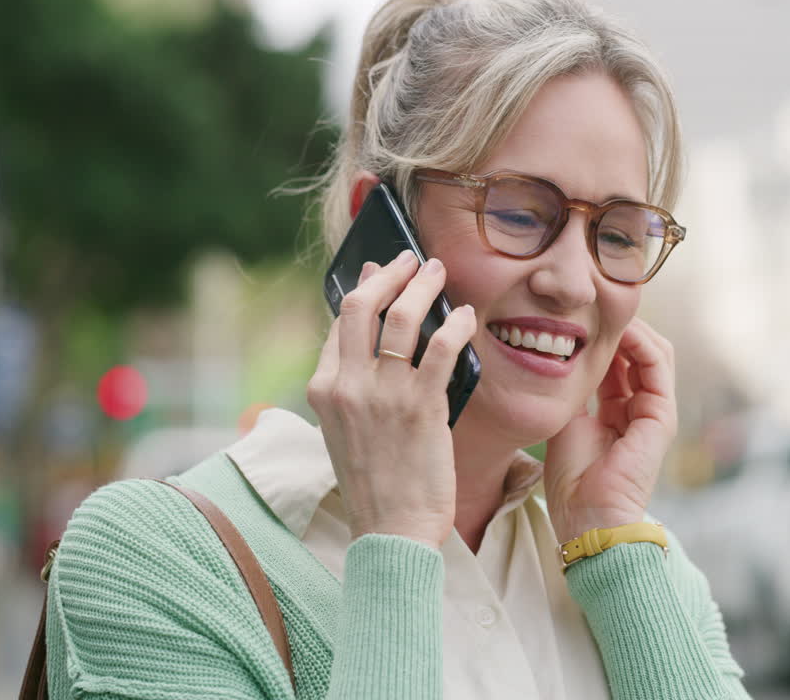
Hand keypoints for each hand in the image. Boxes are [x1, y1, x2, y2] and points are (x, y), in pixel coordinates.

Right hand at [307, 250, 476, 549]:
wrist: (391, 531)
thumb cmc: (377, 483)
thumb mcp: (347, 429)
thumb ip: (354, 385)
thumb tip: (376, 338)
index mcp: (323, 390)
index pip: (340, 323)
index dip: (363, 289)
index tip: (380, 272)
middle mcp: (346, 386)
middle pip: (362, 305)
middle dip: (389, 272)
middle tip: (411, 258)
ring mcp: (382, 395)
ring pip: (401, 317)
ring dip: (423, 285)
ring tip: (437, 273)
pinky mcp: (421, 407)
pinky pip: (441, 347)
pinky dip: (456, 324)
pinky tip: (466, 317)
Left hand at [543, 318, 677, 543]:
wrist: (587, 516)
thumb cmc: (572, 479)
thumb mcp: (566, 420)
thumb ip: (573, 389)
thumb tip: (561, 353)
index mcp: (618, 411)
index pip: (619, 361)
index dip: (603, 337)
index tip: (579, 317)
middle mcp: (640, 408)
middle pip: (640, 352)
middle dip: (620, 328)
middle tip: (594, 308)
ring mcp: (655, 411)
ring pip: (654, 353)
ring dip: (632, 329)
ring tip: (606, 312)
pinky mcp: (662, 416)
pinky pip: (657, 366)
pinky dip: (641, 342)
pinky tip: (619, 330)